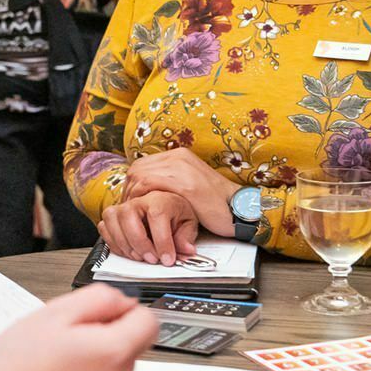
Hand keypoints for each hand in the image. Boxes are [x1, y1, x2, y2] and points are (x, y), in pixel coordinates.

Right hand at [0, 286, 156, 370]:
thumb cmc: (17, 367)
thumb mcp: (54, 313)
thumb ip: (99, 299)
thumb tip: (123, 302)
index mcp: (115, 353)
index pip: (148, 323)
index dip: (124, 312)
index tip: (98, 315)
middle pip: (126, 351)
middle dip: (100, 341)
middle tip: (59, 342)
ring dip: (88, 368)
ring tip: (48, 368)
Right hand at [99, 191, 198, 265]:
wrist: (164, 205)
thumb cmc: (175, 212)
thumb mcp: (187, 224)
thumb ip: (186, 238)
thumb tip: (186, 250)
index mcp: (159, 198)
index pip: (157, 215)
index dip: (162, 241)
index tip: (168, 258)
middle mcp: (138, 200)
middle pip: (128, 215)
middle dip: (139, 243)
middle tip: (152, 259)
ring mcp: (122, 208)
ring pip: (112, 221)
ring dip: (125, 245)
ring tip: (141, 257)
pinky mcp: (112, 217)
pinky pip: (104, 229)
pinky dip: (114, 245)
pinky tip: (129, 252)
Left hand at [121, 147, 236, 233]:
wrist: (240, 210)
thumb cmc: (216, 205)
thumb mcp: (189, 189)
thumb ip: (170, 185)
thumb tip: (147, 195)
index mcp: (179, 156)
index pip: (143, 165)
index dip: (133, 186)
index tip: (132, 202)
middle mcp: (178, 156)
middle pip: (137, 169)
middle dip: (130, 191)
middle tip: (131, 211)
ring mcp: (181, 167)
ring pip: (139, 176)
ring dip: (134, 196)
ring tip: (137, 214)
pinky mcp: (184, 182)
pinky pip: (149, 184)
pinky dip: (142, 199)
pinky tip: (146, 213)